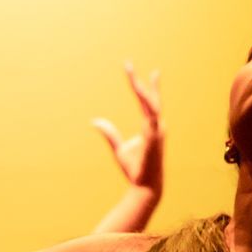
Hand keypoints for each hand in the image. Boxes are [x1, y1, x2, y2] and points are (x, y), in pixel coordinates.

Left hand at [92, 62, 163, 194]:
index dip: (139, 85)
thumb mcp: (118, 148)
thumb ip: (109, 133)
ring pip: (152, 104)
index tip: (131, 70)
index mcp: (150, 126)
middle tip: (127, 64)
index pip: (145, 101)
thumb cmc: (135, 170)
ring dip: (142, 88)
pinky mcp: (154, 137)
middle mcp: (156, 125)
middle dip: (140, 81)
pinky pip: (152, 116)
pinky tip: (139, 90)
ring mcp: (157, 131)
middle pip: (150, 98)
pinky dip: (146, 103)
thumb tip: (94, 121)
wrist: (144, 187)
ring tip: (130, 74)